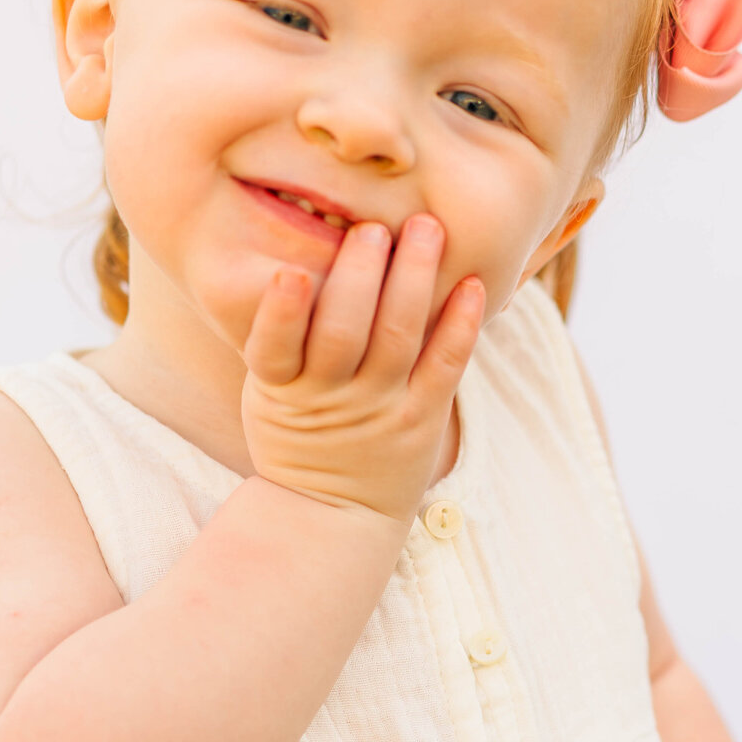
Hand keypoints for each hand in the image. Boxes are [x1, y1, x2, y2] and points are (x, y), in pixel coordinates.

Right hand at [239, 215, 484, 525]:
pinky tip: (474, 283)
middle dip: (359, 274)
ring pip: (395, 337)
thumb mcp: (268, 395)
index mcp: (281, 390)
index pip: (274, 347)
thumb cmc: (298, 435)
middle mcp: (330, 399)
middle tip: (371, 227)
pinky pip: (444, 365)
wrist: (333, 513)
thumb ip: (281, 340)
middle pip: (342, 331)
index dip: (280, 312)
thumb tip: (298, 251)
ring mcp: (379, 410)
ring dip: (413, 278)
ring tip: (425, 228)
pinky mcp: (422, 419)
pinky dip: (460, 323)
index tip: (289, 272)